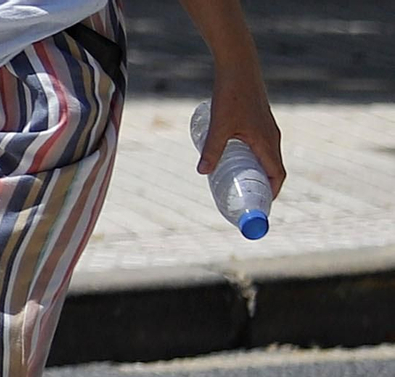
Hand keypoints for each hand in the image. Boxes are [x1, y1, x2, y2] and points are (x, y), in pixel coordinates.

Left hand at [199, 75, 285, 196]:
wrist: (238, 66)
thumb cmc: (232, 95)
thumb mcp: (219, 126)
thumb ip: (212, 150)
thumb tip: (203, 172)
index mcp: (267, 142)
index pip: (277, 175)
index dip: (271, 193)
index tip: (259, 207)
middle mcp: (271, 137)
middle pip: (273, 170)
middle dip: (261, 188)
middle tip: (244, 201)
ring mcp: (267, 129)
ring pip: (266, 158)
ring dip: (256, 174)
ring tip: (238, 186)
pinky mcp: (259, 122)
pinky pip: (261, 148)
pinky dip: (253, 160)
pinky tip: (235, 163)